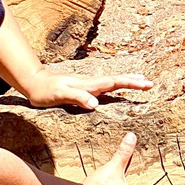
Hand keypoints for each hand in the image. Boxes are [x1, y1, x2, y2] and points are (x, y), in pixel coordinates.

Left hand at [23, 70, 152, 110]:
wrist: (33, 83)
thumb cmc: (45, 91)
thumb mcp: (60, 95)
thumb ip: (78, 98)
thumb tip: (96, 104)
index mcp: (88, 84)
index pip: (113, 82)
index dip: (130, 83)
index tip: (145, 84)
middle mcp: (91, 82)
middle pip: (116, 80)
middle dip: (134, 81)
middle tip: (151, 83)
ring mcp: (88, 85)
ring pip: (112, 81)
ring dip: (127, 81)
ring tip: (141, 80)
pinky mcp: (84, 88)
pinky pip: (104, 86)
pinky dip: (115, 85)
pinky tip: (117, 87)